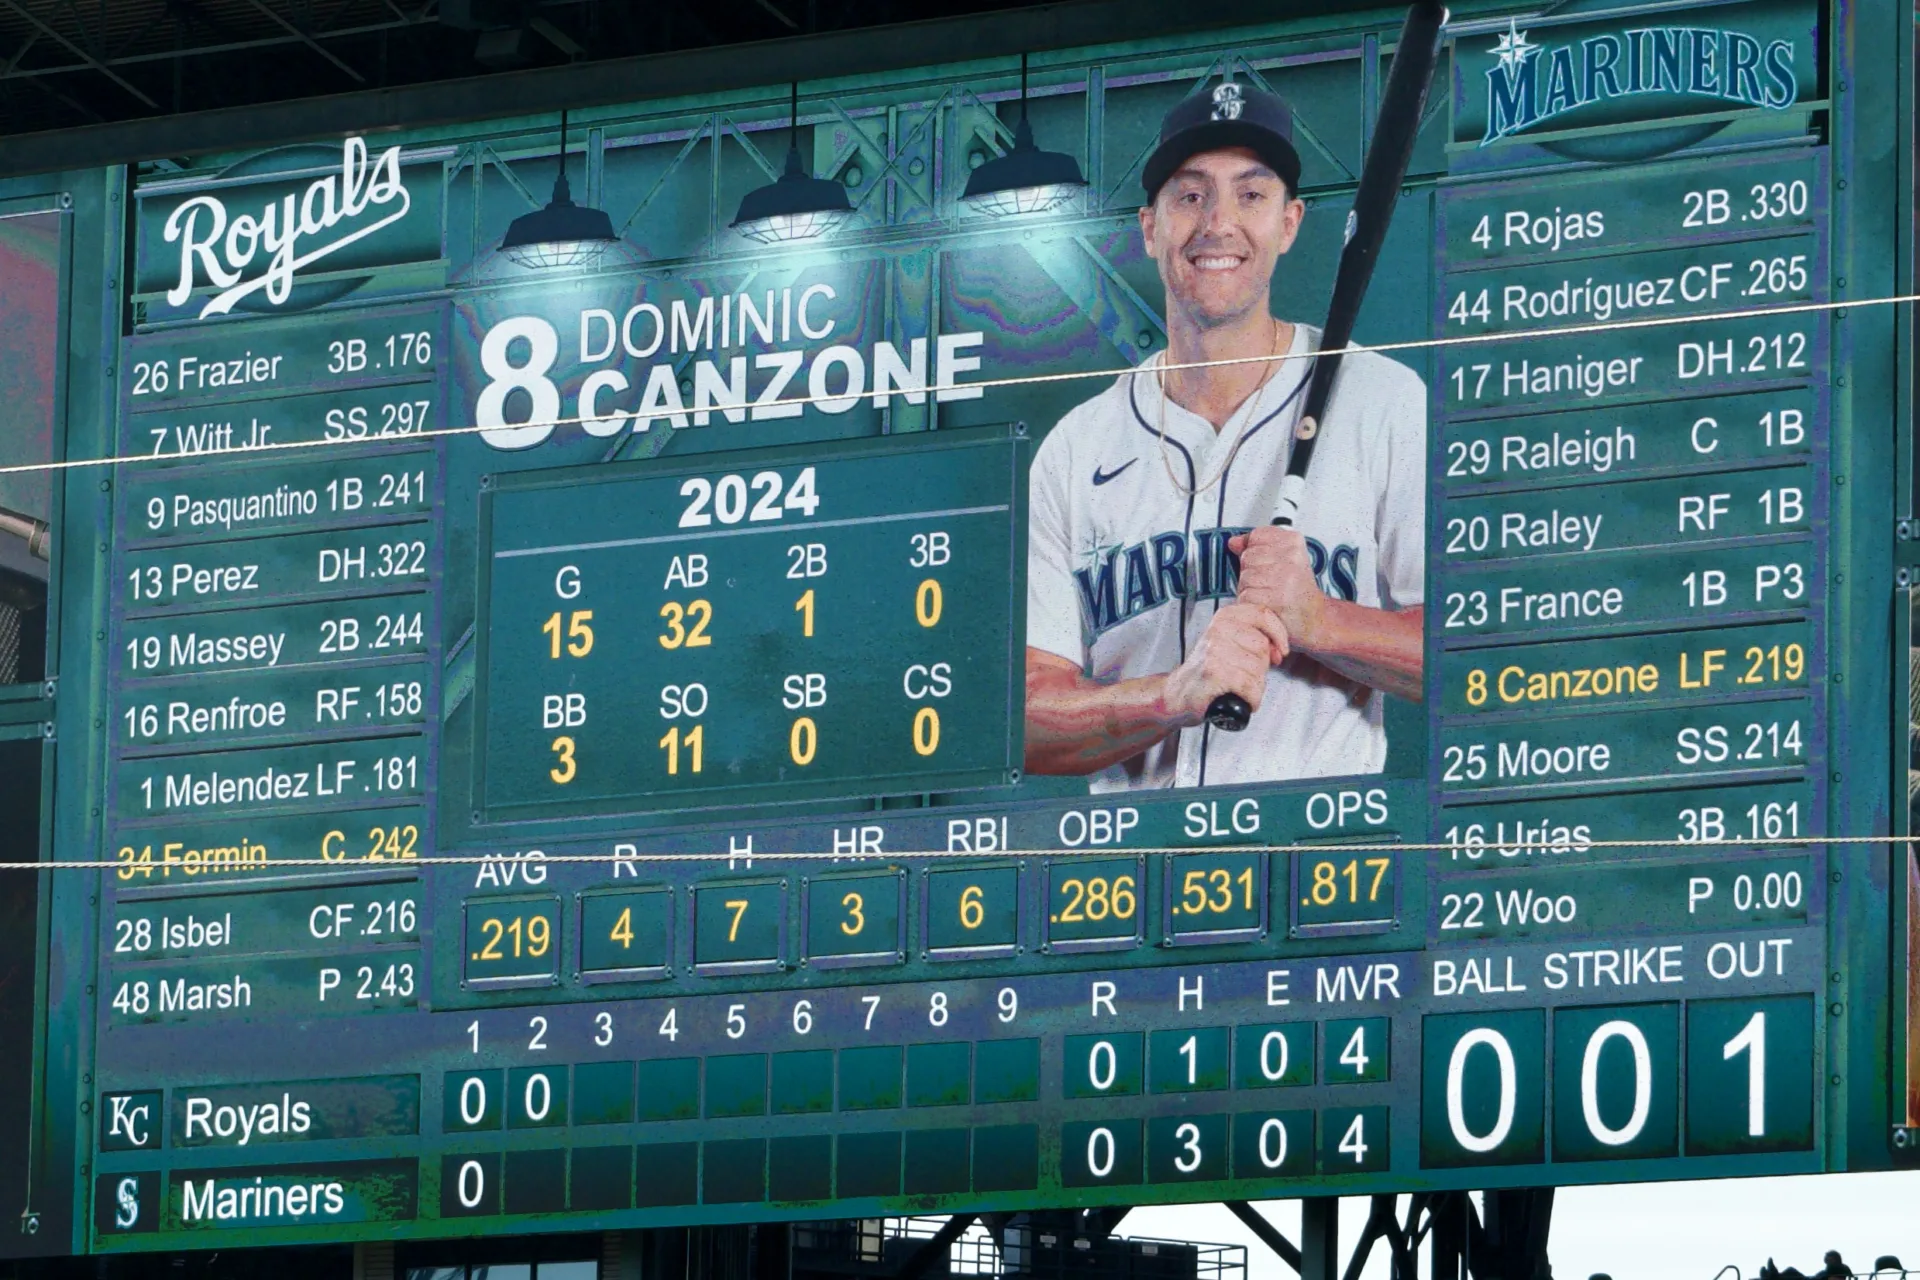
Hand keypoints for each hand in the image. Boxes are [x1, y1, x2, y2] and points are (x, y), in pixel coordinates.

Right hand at [1163, 602, 1289, 724]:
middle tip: (1243, 675)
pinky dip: (1250, 699)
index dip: (1279, 634)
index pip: (1263, 614)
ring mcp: (1215, 650)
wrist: (1178, 694)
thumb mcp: (1229, 642)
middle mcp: (1218, 630)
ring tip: (1236, 687)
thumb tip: (1279, 649)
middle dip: (1261, 668)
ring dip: (1254, 686)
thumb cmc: (1207, 671)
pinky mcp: (1214, 673)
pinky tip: (1238, 699)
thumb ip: (1254, 637)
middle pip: (1263, 647)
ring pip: (1258, 670)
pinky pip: (1250, 687)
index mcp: (1225, 617)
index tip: (1281, 651)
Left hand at [1229, 526, 1327, 651]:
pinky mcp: (1276, 599)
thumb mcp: (1283, 559)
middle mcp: (1292, 557)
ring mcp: (1284, 578)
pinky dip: (1251, 605)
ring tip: (1270, 596)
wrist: (1314, 619)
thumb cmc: (1297, 590)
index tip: (1272, 564)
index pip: (1256, 536)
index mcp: (1294, 542)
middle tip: (1272, 584)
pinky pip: (1245, 597)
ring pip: (1244, 578)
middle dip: (1253, 573)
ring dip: (1251, 590)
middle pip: (1247, 557)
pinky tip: (1268, 606)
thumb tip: (1233, 542)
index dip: (1257, 552)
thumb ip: (1257, 547)